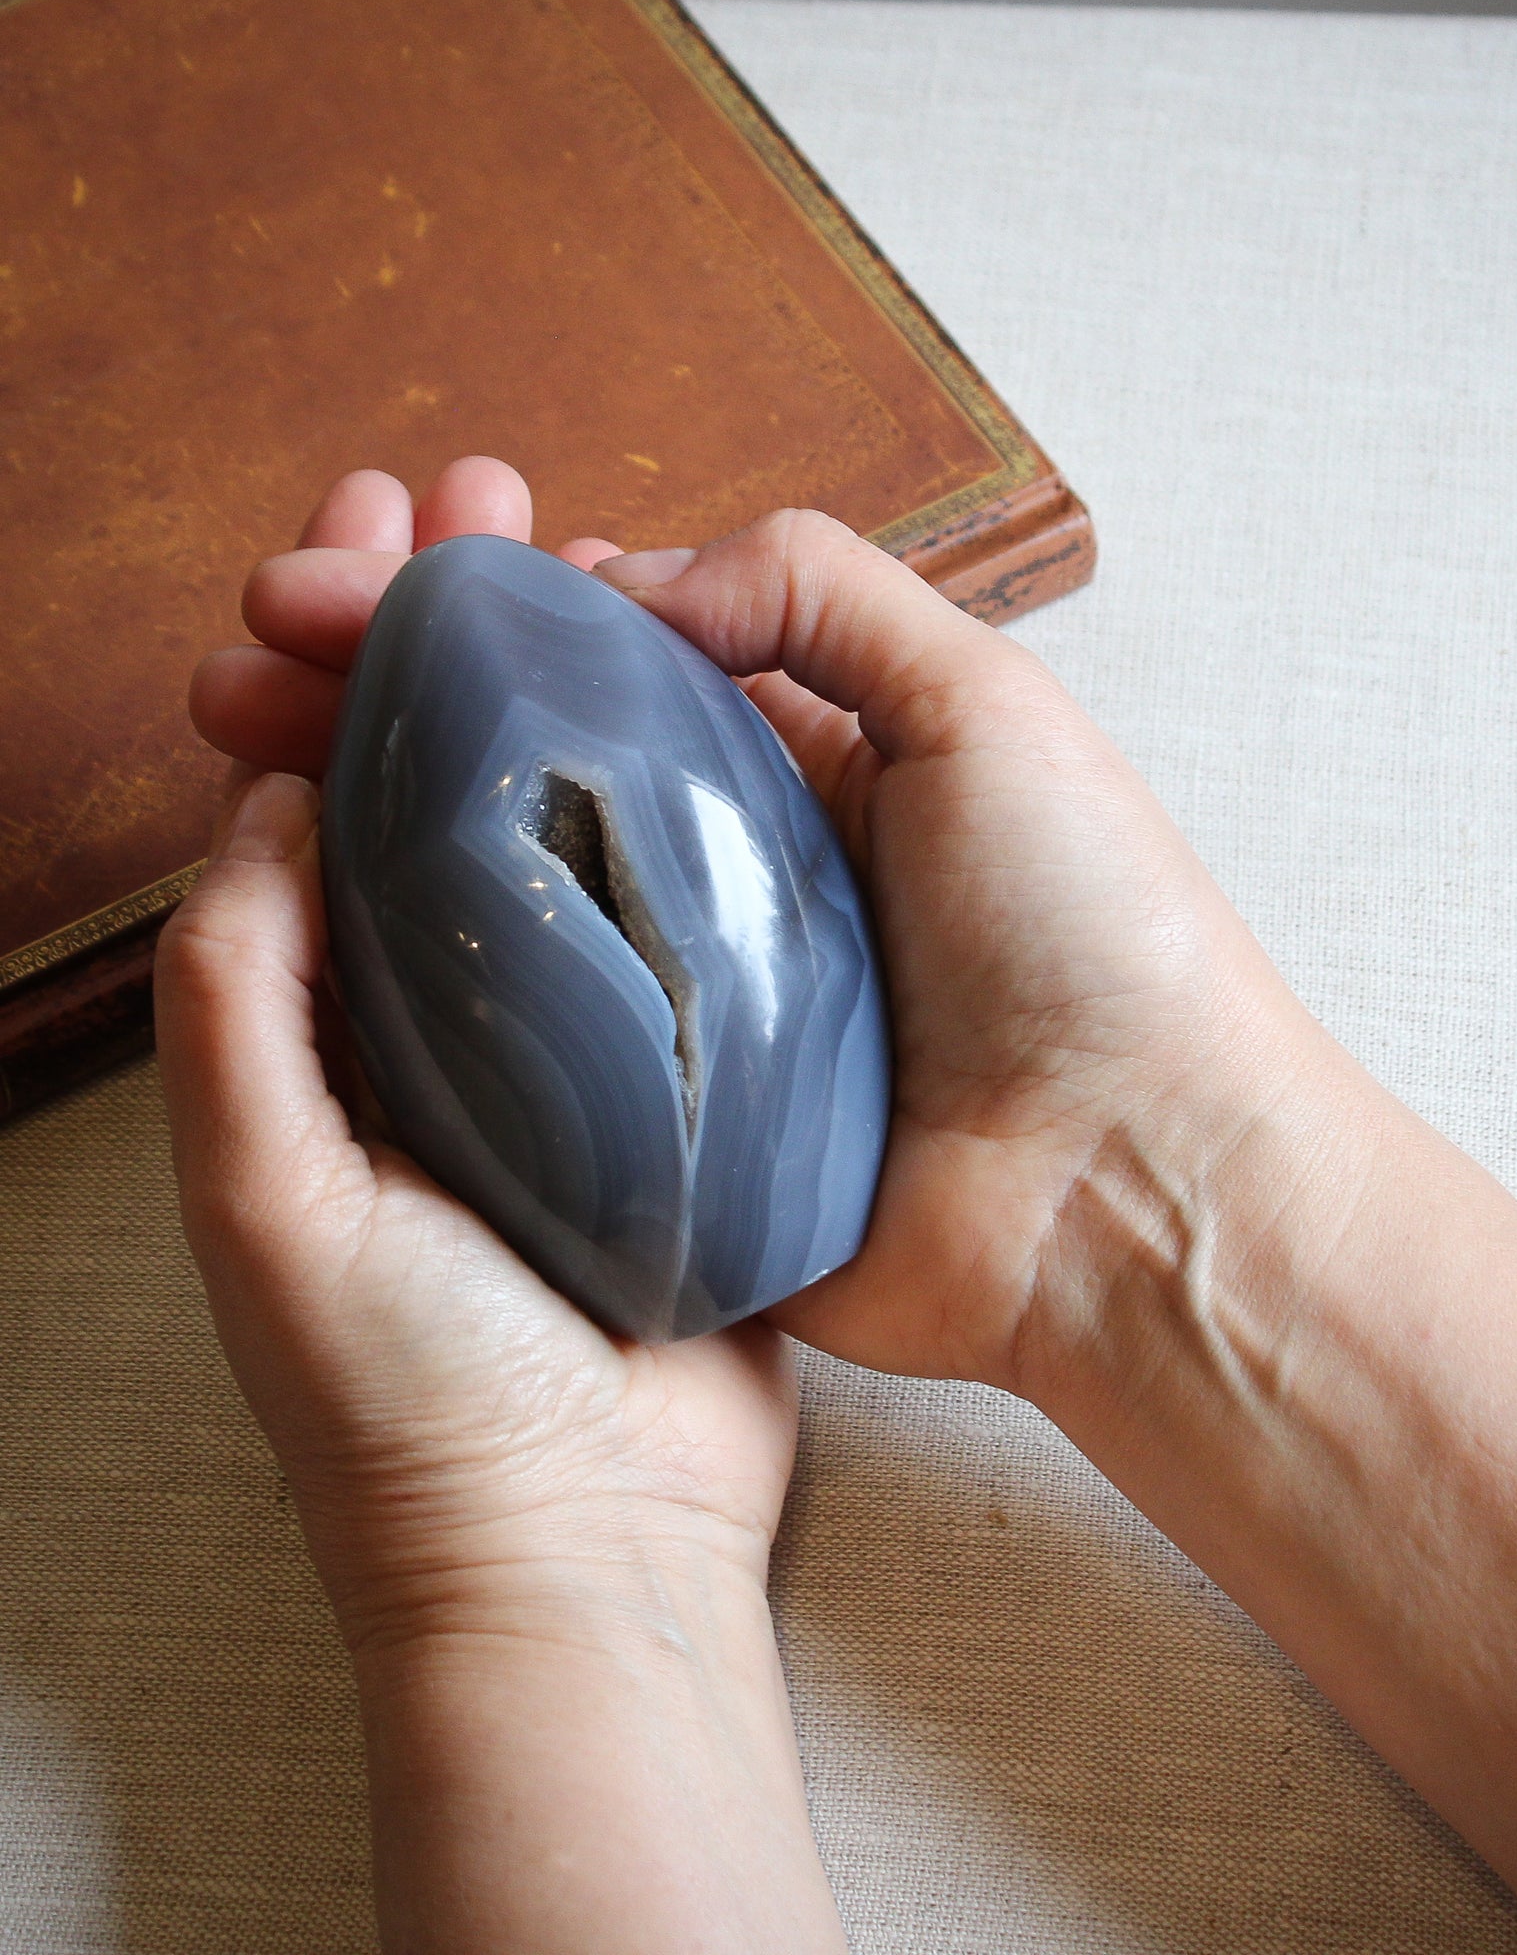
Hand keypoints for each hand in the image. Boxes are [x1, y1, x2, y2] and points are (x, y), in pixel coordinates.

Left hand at [166, 459, 798, 1640]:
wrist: (596, 1554)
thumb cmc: (417, 1403)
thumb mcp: (270, 1201)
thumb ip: (243, 1007)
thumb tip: (267, 802)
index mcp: (342, 1032)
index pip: (328, 794)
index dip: (344, 653)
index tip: (373, 526)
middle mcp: (461, 1023)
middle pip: (459, 782)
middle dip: (468, 636)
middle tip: (504, 499)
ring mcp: (592, 1054)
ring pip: (585, 838)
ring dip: (595, 700)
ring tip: (627, 576)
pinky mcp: (703, 1094)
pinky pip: (695, 930)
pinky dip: (700, 823)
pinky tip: (736, 732)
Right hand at [189, 462, 1370, 1404]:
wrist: (1130, 1185)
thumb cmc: (1092, 930)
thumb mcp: (986, 704)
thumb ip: (822, 594)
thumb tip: (628, 575)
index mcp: (809, 769)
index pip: (608, 664)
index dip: (477, 611)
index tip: (354, 573)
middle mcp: (733, 882)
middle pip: (525, 770)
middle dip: (377, 696)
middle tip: (241, 651)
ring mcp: (689, 1013)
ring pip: (502, 901)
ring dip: (358, 820)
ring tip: (232, 747)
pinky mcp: (664, 1134)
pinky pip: (523, 1053)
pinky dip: (419, 988)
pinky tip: (308, 920)